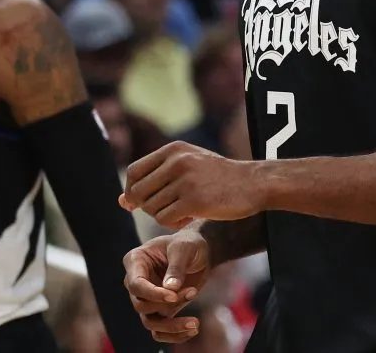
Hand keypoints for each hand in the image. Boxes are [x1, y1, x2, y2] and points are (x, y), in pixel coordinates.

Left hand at [120, 141, 261, 228]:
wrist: (253, 183)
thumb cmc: (218, 177)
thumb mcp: (187, 167)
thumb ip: (155, 179)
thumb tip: (122, 201)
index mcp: (173, 150)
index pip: (134, 171)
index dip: (131, 190)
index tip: (138, 202)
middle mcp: (176, 161)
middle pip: (139, 191)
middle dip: (145, 206)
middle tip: (165, 209)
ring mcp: (185, 180)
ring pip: (152, 207)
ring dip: (162, 215)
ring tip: (181, 211)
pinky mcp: (194, 200)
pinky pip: (165, 219)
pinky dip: (172, 223)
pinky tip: (188, 217)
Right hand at [122, 231, 210, 344]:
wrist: (200, 252)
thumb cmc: (188, 244)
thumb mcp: (183, 248)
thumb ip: (176, 267)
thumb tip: (170, 289)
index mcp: (136, 261)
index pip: (136, 285)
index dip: (153, 294)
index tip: (174, 296)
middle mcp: (137, 282)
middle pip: (141, 305)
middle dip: (166, 305)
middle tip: (192, 292)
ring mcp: (148, 298)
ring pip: (149, 322)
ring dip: (171, 326)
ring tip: (194, 323)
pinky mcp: (160, 310)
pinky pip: (160, 331)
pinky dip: (174, 335)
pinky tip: (192, 330)